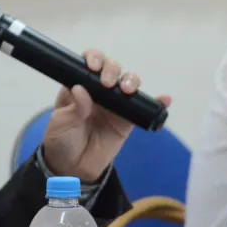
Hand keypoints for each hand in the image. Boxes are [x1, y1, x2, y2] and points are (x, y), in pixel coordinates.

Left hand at [41, 49, 171, 181]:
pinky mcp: (127, 120)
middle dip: (112, 70)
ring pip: (128, 83)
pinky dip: (156, 102)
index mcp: (79, 85)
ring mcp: (114, 104)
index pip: (88, 63)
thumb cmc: (62, 140)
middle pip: (111, 69)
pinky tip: (165, 99)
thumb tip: (81, 89)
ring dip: (132, 81)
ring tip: (129, 90)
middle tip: (108, 84)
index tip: (93, 66)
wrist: (73, 168)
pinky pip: (142, 108)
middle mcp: (99, 90)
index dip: (94, 59)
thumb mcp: (62, 123)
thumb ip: (74, 108)